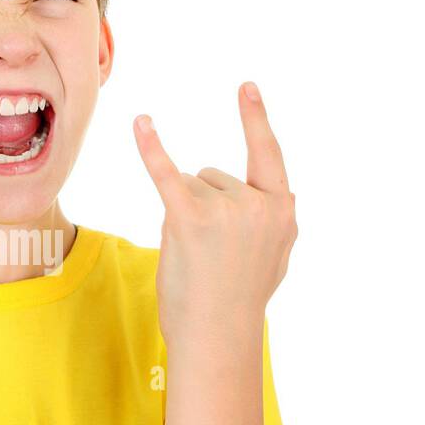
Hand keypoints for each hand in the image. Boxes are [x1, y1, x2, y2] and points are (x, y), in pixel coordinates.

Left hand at [133, 83, 297, 343]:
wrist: (217, 337)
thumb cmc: (238, 302)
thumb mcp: (274, 259)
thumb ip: (271, 224)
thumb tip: (271, 204)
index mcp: (282, 210)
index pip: (268, 155)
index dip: (255, 120)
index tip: (245, 87)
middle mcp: (259, 204)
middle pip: (213, 176)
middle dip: (202, 207)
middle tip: (208, 255)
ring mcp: (228, 209)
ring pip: (189, 187)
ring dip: (183, 215)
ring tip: (194, 258)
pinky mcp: (190, 218)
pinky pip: (166, 173)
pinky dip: (152, 147)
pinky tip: (142, 122)